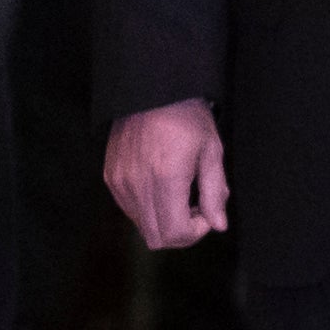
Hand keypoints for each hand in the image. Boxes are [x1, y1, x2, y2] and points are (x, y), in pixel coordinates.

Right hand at [104, 101, 230, 249]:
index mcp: (165, 179)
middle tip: (196, 208)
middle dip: (181, 232)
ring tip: (181, 193)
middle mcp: (137, 185)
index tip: (207, 213)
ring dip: (164, 220)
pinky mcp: (110, 177)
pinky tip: (163, 187)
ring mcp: (119, 182)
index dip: (196, 233)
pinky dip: (148, 208)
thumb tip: (219, 225)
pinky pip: (129, 209)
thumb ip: (215, 192)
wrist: (151, 92)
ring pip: (141, 225)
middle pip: (155, 238)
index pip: (174, 234)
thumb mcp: (212, 152)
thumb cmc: (188, 119)